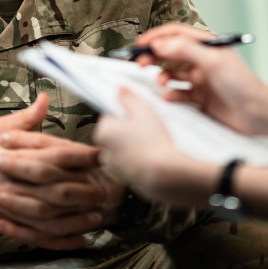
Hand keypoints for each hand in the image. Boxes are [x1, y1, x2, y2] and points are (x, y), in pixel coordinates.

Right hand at [0, 94, 102, 248]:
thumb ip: (27, 117)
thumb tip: (45, 98)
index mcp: (14, 156)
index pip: (52, 155)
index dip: (79, 156)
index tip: (100, 155)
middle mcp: (14, 183)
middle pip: (53, 189)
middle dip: (82, 190)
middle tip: (104, 188)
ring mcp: (12, 208)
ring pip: (48, 217)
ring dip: (75, 218)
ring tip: (97, 214)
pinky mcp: (12, 226)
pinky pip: (39, 238)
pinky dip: (61, 242)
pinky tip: (81, 239)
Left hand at [94, 88, 215, 207]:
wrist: (164, 174)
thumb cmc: (152, 143)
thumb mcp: (142, 110)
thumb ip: (129, 98)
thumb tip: (120, 89)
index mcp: (103, 132)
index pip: (109, 115)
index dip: (126, 112)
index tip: (137, 113)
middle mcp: (105, 151)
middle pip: (116, 133)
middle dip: (130, 129)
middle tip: (147, 126)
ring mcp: (117, 167)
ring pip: (125, 150)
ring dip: (135, 145)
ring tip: (153, 141)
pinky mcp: (129, 179)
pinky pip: (133, 164)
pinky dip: (142, 159)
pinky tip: (155, 155)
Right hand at [136, 24, 267, 135]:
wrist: (258, 113)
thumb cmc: (242, 84)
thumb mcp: (213, 61)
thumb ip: (185, 50)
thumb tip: (160, 44)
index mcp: (206, 45)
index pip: (176, 34)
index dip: (157, 37)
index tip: (140, 44)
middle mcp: (202, 59)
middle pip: (170, 53)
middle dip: (154, 57)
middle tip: (140, 63)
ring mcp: (200, 79)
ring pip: (172, 74)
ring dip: (162, 76)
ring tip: (160, 82)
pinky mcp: (199, 97)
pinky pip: (178, 93)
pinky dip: (171, 94)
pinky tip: (170, 97)